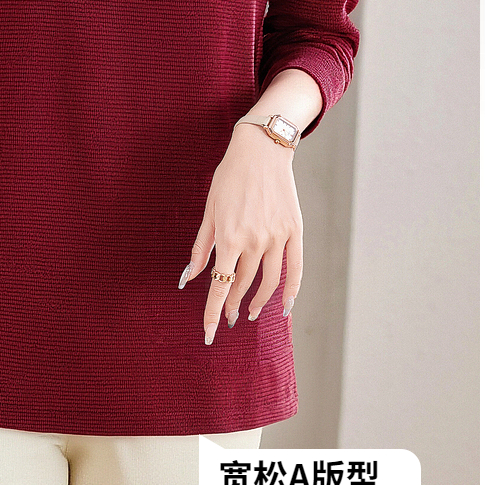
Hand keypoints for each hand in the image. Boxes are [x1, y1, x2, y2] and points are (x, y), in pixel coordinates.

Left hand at [180, 124, 303, 343]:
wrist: (261, 152)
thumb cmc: (229, 179)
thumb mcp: (209, 211)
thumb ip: (201, 248)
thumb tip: (189, 278)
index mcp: (228, 238)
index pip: (219, 286)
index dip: (212, 312)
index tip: (209, 333)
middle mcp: (253, 241)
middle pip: (242, 285)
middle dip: (232, 305)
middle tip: (227, 317)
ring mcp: (276, 238)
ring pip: (268, 282)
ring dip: (257, 302)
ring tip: (248, 312)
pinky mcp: (294, 231)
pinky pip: (295, 269)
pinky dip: (291, 291)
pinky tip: (284, 306)